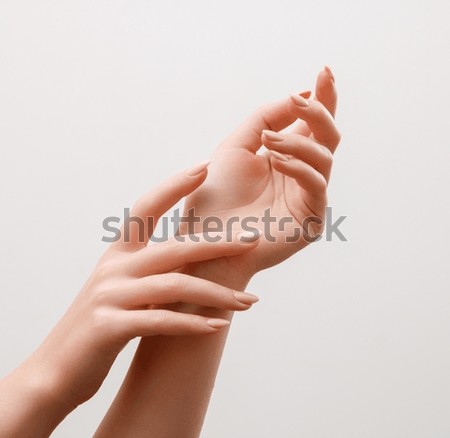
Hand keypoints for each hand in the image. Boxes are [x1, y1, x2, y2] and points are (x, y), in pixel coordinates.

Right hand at [13, 162, 260, 410]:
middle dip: (218, 245)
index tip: (204, 167)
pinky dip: (192, 324)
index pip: (147, 207)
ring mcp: (109, 297)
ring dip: (217, 295)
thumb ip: (150, 274)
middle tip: (253, 242)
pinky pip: (161, 321)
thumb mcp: (122, 292)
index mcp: (117, 256)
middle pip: (175, 248)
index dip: (174, 185)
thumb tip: (192, 262)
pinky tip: (217, 327)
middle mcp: (113, 269)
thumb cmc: (99, 329)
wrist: (56, 372)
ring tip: (248, 302)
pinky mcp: (109, 328)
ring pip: (175, 286)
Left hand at [183, 68, 339, 284]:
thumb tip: (299, 96)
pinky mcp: (311, 219)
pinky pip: (316, 184)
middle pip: (328, 136)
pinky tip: (276, 159)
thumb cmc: (214, 199)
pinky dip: (298, 166)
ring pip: (325, 156)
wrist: (205, 243)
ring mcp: (307, 197)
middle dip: (320, 112)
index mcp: (284, 158)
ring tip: (269, 140)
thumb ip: (264, 119)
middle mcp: (299, 175)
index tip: (323, 72)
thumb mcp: (234, 148)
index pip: (310, 125)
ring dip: (298, 141)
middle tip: (302, 99)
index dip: (321, 98)